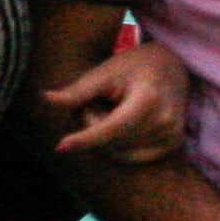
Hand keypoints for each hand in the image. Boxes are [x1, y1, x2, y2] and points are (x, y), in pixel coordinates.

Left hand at [38, 36, 187, 163]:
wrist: (173, 64)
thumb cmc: (134, 65)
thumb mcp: (105, 71)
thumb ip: (78, 91)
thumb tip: (46, 99)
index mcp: (148, 99)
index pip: (111, 127)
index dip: (85, 138)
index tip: (60, 147)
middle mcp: (165, 122)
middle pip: (112, 141)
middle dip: (94, 126)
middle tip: (99, 102)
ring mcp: (172, 136)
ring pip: (120, 152)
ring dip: (106, 137)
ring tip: (114, 110)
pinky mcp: (173, 145)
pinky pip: (133, 157)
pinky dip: (120, 145)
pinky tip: (124, 123)